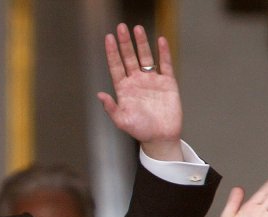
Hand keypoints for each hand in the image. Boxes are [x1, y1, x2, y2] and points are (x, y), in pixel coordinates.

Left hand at [99, 24, 181, 158]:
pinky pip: (165, 64)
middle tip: (121, 27)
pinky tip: (160, 40)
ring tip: (137, 28)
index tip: (108, 38)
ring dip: (141, 43)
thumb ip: (111, 108)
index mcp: (124, 89)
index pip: (116, 66)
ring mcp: (152, 80)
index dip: (112, 53)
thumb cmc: (140, 130)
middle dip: (125, 43)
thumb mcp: (122, 121)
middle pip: (129, 57)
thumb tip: (100, 95)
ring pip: (146, 57)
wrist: (160, 137)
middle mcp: (136, 82)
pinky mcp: (167, 82)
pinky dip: (163, 52)